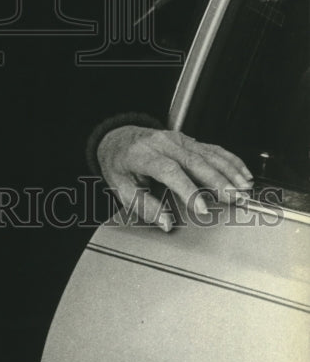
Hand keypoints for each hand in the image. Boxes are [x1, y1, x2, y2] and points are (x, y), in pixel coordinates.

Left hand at [97, 126, 253, 230]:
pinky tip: (243, 173)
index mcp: (143, 154)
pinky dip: (230, 160)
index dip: (187, 190)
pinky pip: (213, 148)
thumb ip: (143, 206)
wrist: (117, 138)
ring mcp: (177, 139)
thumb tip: (165, 223)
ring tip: (244, 189)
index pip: (169, 170)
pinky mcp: (188, 140)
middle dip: (218, 181)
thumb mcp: (121, 187)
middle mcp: (163, 143)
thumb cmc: (120, 164)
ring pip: (208, 154)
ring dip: (229, 171)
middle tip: (235, 199)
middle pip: (194, 161)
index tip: (202, 208)